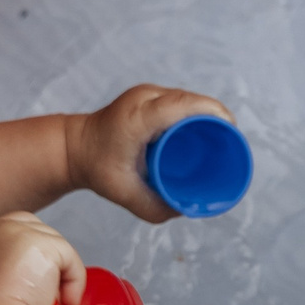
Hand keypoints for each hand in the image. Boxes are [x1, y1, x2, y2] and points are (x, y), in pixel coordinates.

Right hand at [0, 211, 84, 304]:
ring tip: (51, 304)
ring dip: (60, 275)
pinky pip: (69, 257)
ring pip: (55, 246)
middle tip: (46, 293)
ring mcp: (14, 231)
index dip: (28, 257)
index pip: (11, 233)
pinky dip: (74, 281)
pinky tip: (65, 302)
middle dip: (48, 259)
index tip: (34, 284)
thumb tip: (24, 277)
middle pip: (36, 231)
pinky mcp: (38, 242)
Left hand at [69, 84, 236, 222]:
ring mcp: (145, 93)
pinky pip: (180, 98)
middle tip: (230, 143)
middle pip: (191, 100)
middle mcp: (143, 98)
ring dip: (207, 112)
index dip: (213, 112)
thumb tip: (186, 211)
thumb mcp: (123, 193)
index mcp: (139, 117)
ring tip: (221, 137)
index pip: (184, 105)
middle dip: (216, 116)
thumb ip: (154, 207)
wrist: (73, 147)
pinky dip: (196, 110)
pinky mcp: (148, 95)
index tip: (231, 130)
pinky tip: (206, 127)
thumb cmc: (97, 168)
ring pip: (187, 97)